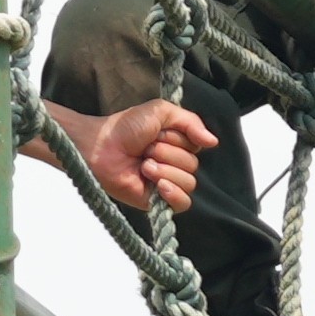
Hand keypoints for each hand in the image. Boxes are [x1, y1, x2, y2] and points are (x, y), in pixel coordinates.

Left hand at [72, 96, 215, 213]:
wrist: (101, 147)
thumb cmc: (124, 127)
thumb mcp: (160, 111)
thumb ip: (190, 122)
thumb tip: (213, 142)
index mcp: (176, 143)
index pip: (196, 146)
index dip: (179, 139)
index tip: (158, 133)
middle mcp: (173, 163)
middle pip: (192, 165)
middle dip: (168, 154)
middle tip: (145, 149)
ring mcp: (165, 183)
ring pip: (188, 183)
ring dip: (165, 170)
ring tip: (144, 165)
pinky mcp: (156, 201)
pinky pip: (182, 203)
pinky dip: (174, 193)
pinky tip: (159, 185)